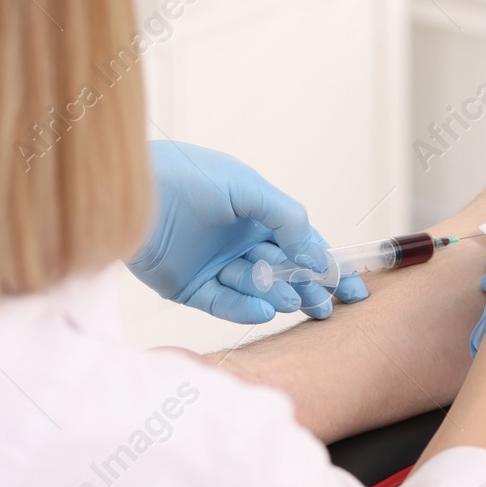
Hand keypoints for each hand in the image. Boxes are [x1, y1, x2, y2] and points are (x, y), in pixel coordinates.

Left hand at [127, 141, 367, 323]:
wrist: (133, 188)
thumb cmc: (190, 176)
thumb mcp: (248, 188)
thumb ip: (286, 217)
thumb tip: (317, 252)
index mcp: (258, 216)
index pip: (302, 244)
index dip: (328, 266)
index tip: (352, 289)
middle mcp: (240, 243)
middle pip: (283, 272)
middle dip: (307, 289)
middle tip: (326, 307)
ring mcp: (216, 266)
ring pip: (256, 288)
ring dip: (276, 294)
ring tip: (291, 300)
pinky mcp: (189, 288)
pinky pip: (223, 303)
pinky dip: (244, 307)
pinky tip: (263, 309)